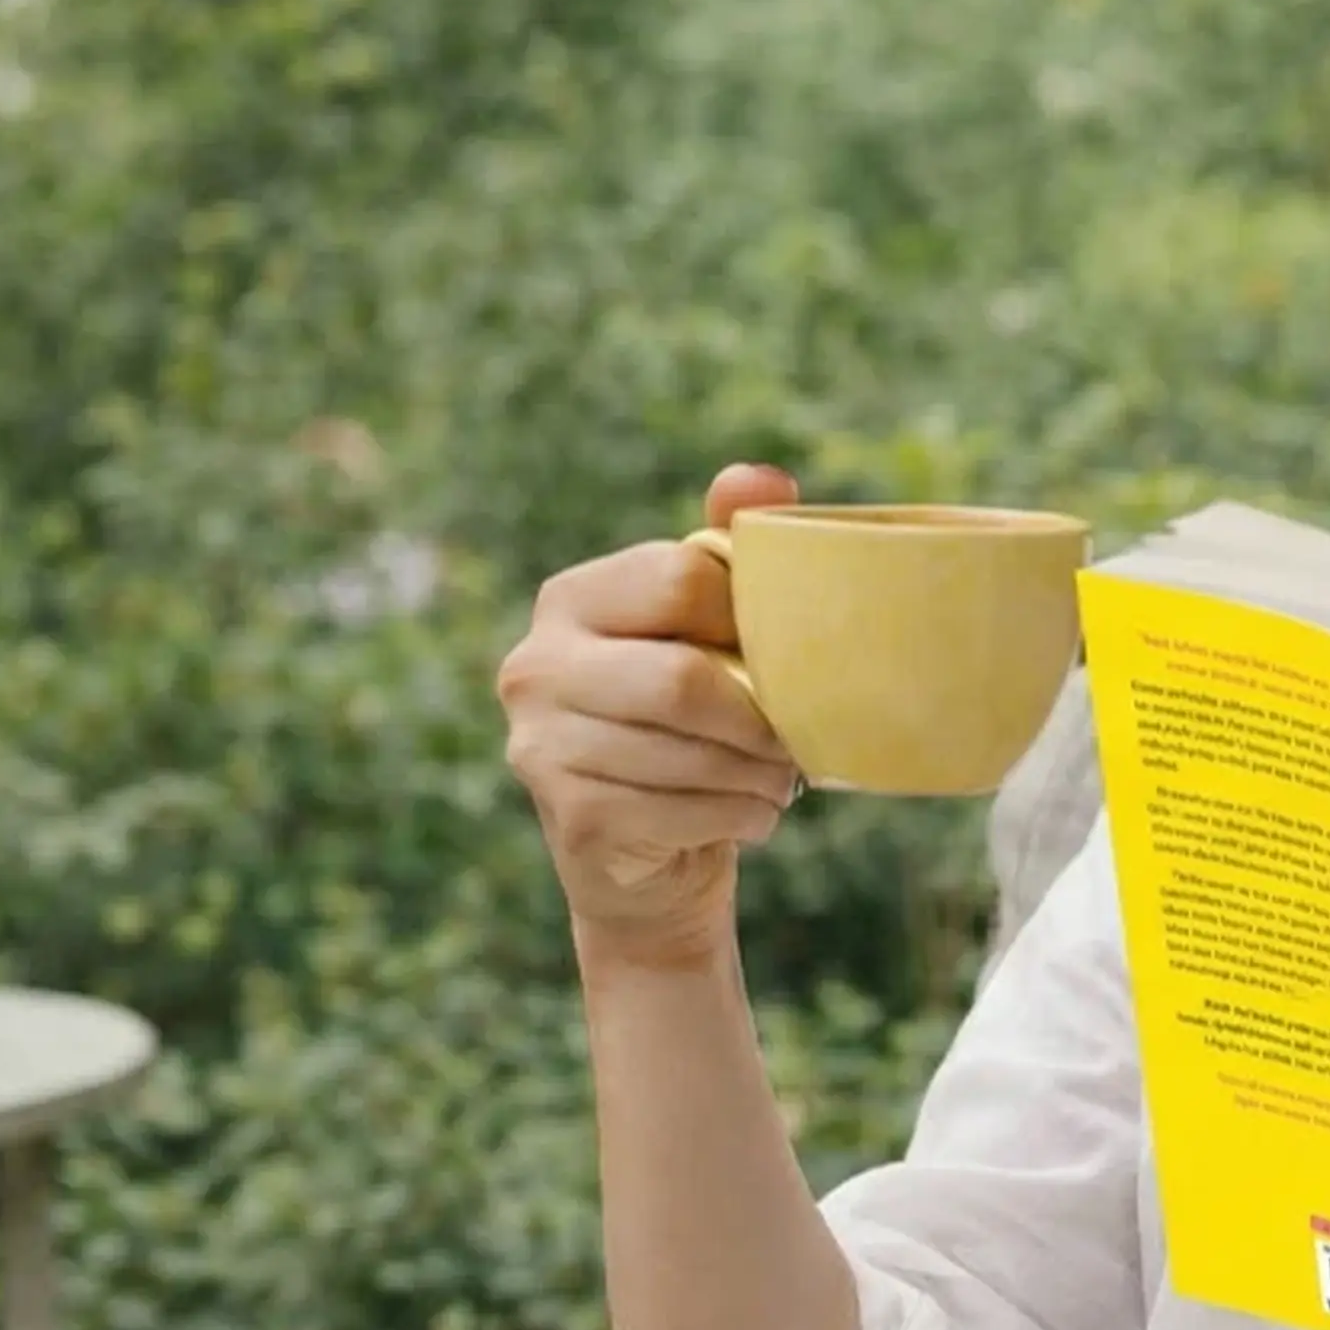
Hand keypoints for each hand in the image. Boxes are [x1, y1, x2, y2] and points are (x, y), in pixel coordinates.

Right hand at [497, 462, 807, 963]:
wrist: (647, 851)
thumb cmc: (691, 721)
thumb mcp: (707, 629)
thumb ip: (727, 547)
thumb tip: (761, 478)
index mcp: (570, 598)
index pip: (680, 578)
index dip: (751, 619)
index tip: (779, 654)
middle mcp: (534, 665)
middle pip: (682, 678)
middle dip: (760, 717)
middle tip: (795, 739)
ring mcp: (538, 746)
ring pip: (690, 752)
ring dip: (759, 775)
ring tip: (777, 778)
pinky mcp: (569, 817)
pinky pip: (684, 811)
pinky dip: (739, 816)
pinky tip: (748, 814)